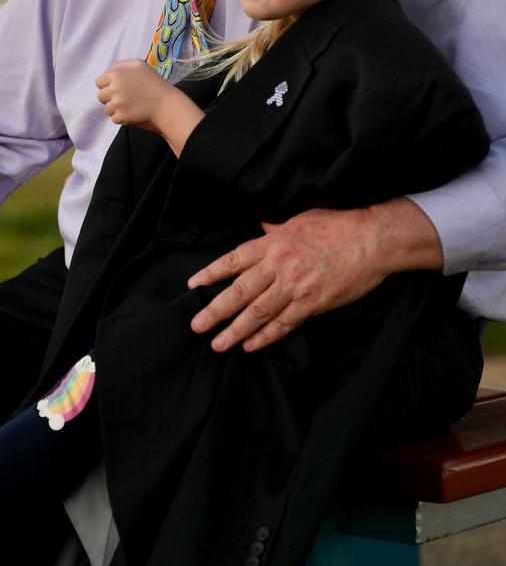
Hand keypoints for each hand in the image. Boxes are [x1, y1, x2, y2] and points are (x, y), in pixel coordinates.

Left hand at [96, 59, 173, 130]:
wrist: (166, 104)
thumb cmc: (154, 83)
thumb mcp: (139, 65)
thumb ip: (121, 66)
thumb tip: (108, 71)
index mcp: (116, 75)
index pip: (99, 82)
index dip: (107, 86)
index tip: (117, 89)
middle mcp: (114, 88)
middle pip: (101, 96)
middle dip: (110, 98)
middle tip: (124, 99)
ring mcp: (117, 104)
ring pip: (107, 108)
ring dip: (116, 109)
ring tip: (130, 106)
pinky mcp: (121, 116)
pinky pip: (114, 118)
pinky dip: (121, 118)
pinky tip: (132, 113)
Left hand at [188, 200, 443, 352]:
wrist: (371, 240)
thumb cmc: (337, 225)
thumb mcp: (301, 219)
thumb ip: (277, 229)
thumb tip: (261, 227)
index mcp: (273, 242)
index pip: (234, 259)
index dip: (212, 273)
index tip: (194, 285)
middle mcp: (278, 264)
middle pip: (240, 291)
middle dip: (215, 310)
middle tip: (196, 326)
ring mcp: (295, 286)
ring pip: (257, 312)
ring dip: (235, 330)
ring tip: (218, 344)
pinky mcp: (312, 303)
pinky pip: (283, 324)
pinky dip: (265, 337)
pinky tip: (250, 346)